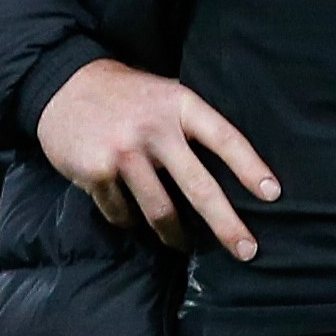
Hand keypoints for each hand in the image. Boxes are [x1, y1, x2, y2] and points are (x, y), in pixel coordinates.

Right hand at [34, 59, 276, 257]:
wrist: (62, 84)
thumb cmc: (125, 95)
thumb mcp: (164, 94)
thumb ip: (189, 124)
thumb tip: (225, 171)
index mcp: (178, 105)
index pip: (224, 139)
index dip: (250, 167)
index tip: (272, 195)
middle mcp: (153, 129)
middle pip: (198, 186)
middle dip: (226, 224)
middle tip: (247, 250)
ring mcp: (123, 152)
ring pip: (159, 210)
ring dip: (174, 234)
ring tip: (183, 244)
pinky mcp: (96, 172)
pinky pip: (121, 212)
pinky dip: (128, 220)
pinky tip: (131, 216)